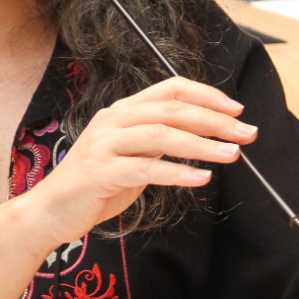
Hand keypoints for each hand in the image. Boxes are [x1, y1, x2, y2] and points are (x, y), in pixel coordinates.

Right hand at [24, 76, 253, 246]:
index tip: (237, 109)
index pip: (170, 89)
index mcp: (122, 111)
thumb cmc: (95, 184)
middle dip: (215, 120)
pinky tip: (200, 178)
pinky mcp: (101, 171)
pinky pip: (146, 168)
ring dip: (202, 144)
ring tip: (231, 154)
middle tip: (246, 133)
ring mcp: (104, 144)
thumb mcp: (130, 155)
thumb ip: (157, 143)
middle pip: (172, 109)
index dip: (207, 95)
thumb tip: (199, 137)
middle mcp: (113, 120)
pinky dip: (177, 172)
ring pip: (161, 134)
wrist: (52, 210)